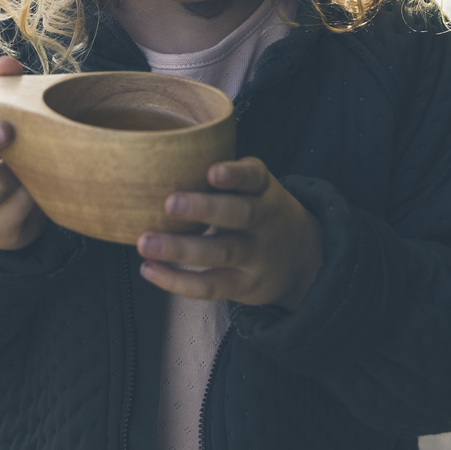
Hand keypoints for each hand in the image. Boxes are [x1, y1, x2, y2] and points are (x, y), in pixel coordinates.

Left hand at [138, 158, 322, 308]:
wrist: (305, 259)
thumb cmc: (260, 212)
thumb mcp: (256, 188)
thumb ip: (224, 176)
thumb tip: (158, 163)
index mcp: (263, 190)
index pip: (254, 177)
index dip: (235, 175)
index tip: (212, 172)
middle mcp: (263, 221)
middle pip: (239, 214)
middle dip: (204, 209)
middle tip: (169, 204)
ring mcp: (256, 255)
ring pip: (221, 252)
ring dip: (180, 248)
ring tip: (145, 243)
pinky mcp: (244, 285)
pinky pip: (210, 286)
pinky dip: (177, 281)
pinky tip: (150, 270)